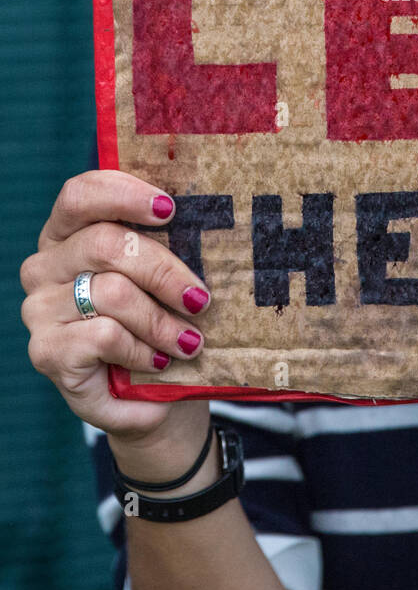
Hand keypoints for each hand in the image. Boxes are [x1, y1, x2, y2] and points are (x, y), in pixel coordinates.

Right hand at [21, 170, 211, 446]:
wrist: (146, 395)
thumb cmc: (156, 320)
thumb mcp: (162, 278)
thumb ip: (168, 244)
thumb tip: (205, 217)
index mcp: (68, 233)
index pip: (81, 194)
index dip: (124, 194)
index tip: (170, 208)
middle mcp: (44, 265)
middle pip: (105, 243)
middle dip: (164, 270)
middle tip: (200, 300)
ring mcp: (40, 308)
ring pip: (111, 292)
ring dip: (161, 321)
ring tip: (190, 342)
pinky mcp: (46, 351)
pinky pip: (104, 335)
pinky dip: (142, 350)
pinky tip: (158, 362)